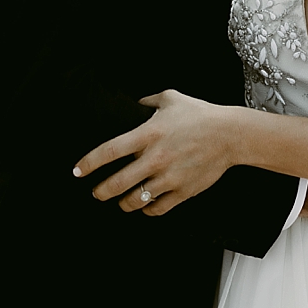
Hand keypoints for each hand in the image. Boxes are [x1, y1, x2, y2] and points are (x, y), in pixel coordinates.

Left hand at [73, 89, 236, 215]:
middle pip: (117, 184)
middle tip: (96, 192)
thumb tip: (133, 105)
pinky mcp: (182, 191)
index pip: (109, 151)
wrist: (230, 135)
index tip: (77, 171)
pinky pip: (157, 208)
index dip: (88, 163)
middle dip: (100, 191)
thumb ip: (146, 102)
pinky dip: (147, 209)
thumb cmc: (200, 114)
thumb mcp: (171, 98)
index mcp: (148, 134)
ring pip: (135, 201)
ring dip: (123, 203)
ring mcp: (169, 178)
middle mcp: (155, 158)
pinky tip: (145, 205)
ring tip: (120, 200)